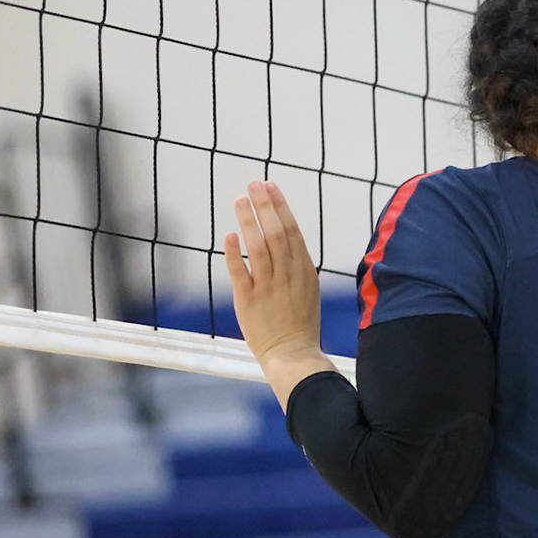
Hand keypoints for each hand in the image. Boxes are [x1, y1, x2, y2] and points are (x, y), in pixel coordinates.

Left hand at [224, 180, 332, 408]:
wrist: (293, 354)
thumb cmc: (300, 321)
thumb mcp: (308, 287)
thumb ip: (295, 262)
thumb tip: (282, 235)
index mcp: (304, 269)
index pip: (292, 229)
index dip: (280, 206)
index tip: (270, 186)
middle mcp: (288, 274)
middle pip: (276, 232)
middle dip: (264, 205)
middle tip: (253, 184)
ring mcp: (268, 286)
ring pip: (259, 246)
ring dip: (249, 220)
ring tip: (239, 200)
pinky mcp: (249, 301)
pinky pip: (240, 272)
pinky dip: (235, 253)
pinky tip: (230, 235)